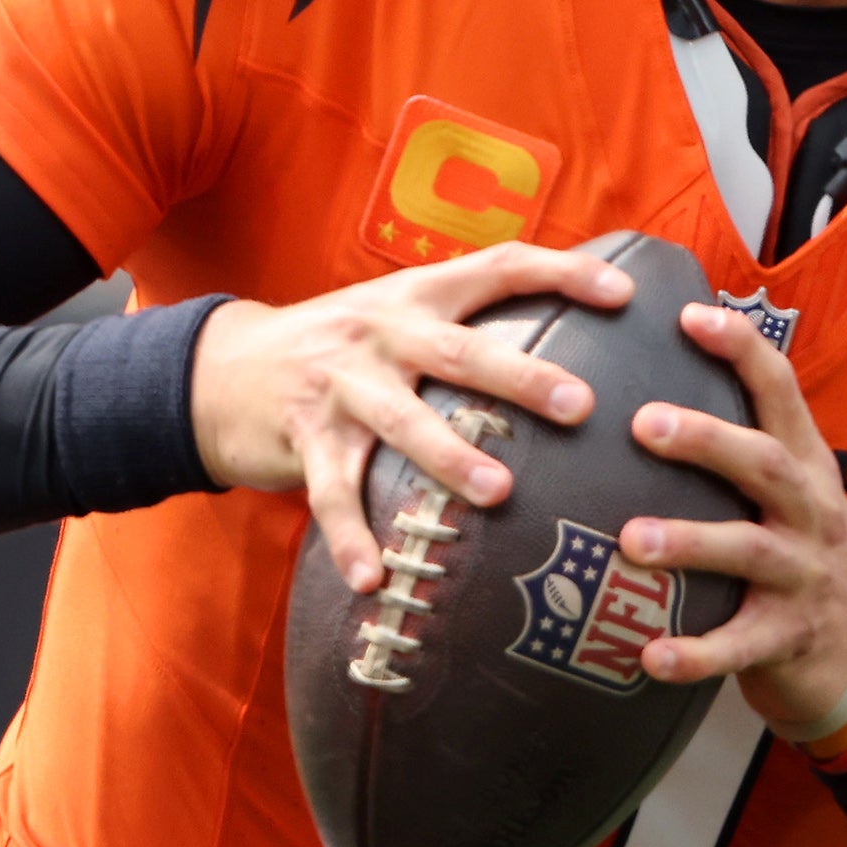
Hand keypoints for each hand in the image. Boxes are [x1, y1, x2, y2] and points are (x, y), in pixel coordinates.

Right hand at [193, 245, 632, 594]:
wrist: (222, 368)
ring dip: (450, 457)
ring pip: (401, 419)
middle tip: (580, 407)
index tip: (625, 295)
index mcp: (416, 296)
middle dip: (522, 377)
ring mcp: (340, 385)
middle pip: (460, 350)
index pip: (497, 267)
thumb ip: (467, 325)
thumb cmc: (340, 348)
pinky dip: (351, 537)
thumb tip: (576, 349)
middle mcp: (381, 332)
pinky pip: (330, 492)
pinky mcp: (302, 437)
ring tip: (498, 494)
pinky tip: (376, 579)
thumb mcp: (398, 314)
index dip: (561, 274)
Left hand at [616, 301, 846, 738]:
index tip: (689, 316)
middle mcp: (812, 512)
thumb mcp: (785, 494)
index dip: (741, 351)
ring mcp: (805, 575)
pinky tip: (649, 657)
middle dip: (708, 440)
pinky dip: (696, 652)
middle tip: (643, 423)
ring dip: (692, 542)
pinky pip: (740, 646)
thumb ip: (737, 447)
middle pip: (766, 464)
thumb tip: (639, 384)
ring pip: (750, 551)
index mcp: (806, 466)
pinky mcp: (790, 638)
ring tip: (632, 540)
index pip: (781, 392)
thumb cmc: (794, 556)